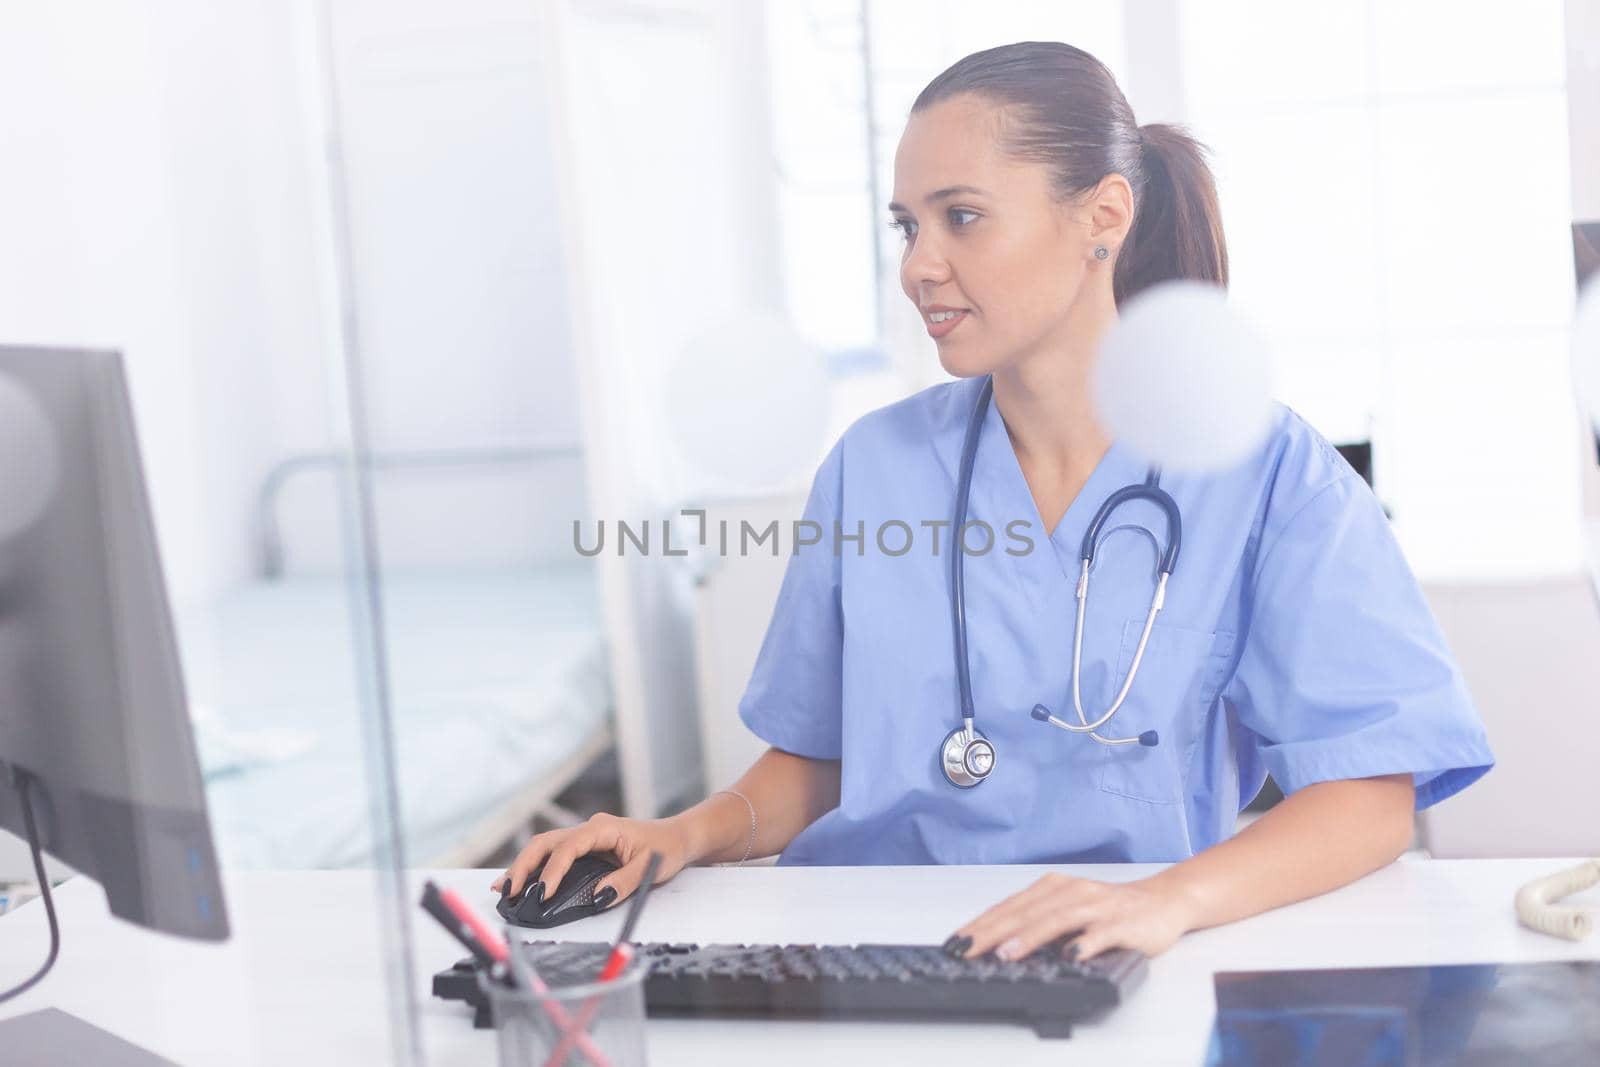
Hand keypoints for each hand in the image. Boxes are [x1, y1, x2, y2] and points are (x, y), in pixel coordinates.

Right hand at [491, 812, 691, 909]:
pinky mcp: (586, 847)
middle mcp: (590, 828)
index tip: (542, 894)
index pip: (569, 847)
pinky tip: (522, 882)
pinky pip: (555, 854)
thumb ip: (623, 883)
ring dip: (525, 866)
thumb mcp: (650, 868)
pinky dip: (536, 867)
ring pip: (546, 847)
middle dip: (524, 866)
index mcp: (603, 828)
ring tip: (504, 888)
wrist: (679, 836)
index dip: (552, 871)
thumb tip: (597, 898)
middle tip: (508, 891)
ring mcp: (586, 836)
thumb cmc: (667, 848)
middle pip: (546, 843)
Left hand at [945, 872, 1197, 962]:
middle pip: (1026, 912)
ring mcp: (1097, 907)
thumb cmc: (1110, 909)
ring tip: (1006, 953)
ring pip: (1057, 920)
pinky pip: (1100, 934)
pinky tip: (1070, 955)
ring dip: (1030, 937)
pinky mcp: (1122, 924)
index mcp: (1054, 887)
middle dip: (993, 931)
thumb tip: (999, 943)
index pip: (1010, 906)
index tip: (957, 941)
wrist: (1164, 901)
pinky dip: (1084, 944)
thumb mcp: (1069, 909)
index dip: (982, 924)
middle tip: (968, 949)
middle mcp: (1072, 892)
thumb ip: (1039, 922)